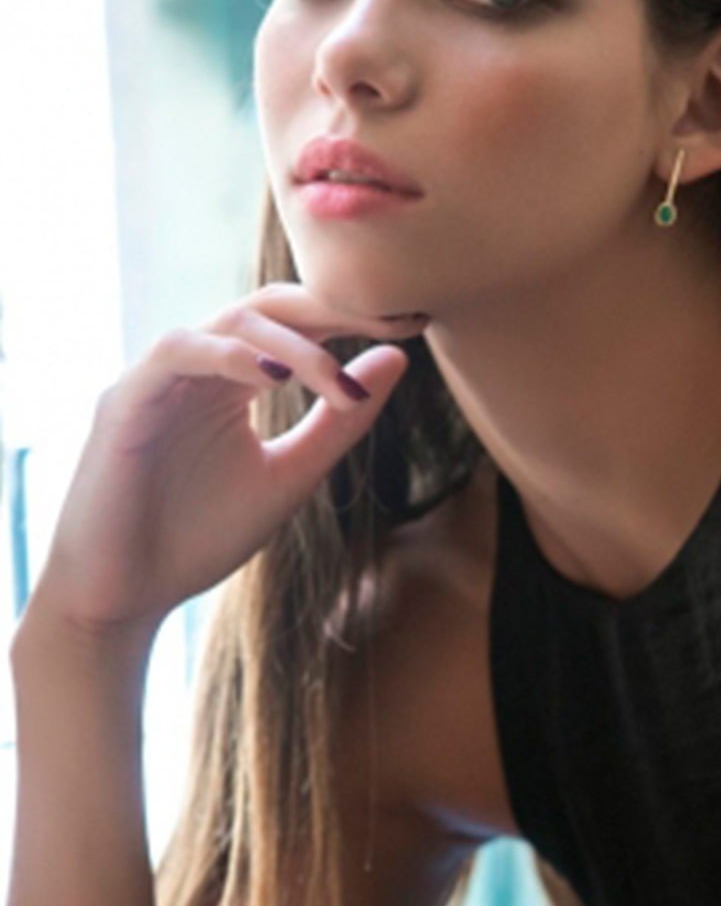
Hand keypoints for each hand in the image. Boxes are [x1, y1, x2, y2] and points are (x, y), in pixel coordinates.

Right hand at [28, 283, 410, 646]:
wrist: (123, 599)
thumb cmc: (198, 537)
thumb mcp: (290, 475)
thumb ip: (339, 421)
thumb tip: (398, 359)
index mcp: (235, 379)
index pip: (298, 323)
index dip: (354, 316)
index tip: (413, 321)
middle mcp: (199, 366)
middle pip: (269, 306)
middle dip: (333, 309)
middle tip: (392, 320)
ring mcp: (159, 378)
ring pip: (230, 323)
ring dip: (292, 344)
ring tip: (334, 379)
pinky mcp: (125, 401)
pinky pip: (178, 352)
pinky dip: (229, 355)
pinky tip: (274, 378)